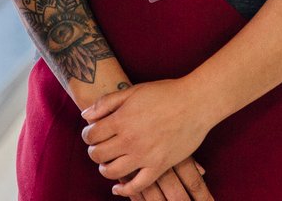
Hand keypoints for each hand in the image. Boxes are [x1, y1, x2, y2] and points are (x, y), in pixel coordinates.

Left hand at [80, 79, 215, 195]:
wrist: (196, 102)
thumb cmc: (165, 93)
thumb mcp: (132, 90)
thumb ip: (106, 102)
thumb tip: (85, 116)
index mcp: (121, 119)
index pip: (91, 135)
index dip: (88, 135)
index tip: (93, 133)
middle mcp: (130, 140)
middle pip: (98, 154)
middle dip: (94, 151)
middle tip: (100, 146)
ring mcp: (144, 155)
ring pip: (112, 172)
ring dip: (105, 169)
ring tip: (108, 163)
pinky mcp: (159, 166)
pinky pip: (137, 186)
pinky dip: (124, 191)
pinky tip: (118, 187)